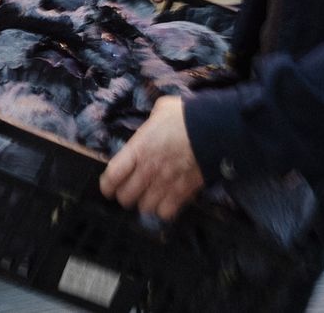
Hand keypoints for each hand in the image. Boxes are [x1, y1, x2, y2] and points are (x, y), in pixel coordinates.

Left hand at [99, 96, 203, 220]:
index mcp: (138, 149)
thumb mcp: (162, 110)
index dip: (107, 186)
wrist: (216, 129)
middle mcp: (148, 170)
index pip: (111, 178)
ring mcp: (165, 184)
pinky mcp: (183, 193)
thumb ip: (151, 123)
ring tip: (151, 194)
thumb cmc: (187, 115)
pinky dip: (165, 209)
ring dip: (146, 202)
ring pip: (144, 208)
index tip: (110, 186)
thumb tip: (152, 124)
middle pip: (125, 198)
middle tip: (132, 189)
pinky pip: (165, 213)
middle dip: (126, 194)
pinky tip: (167, 199)